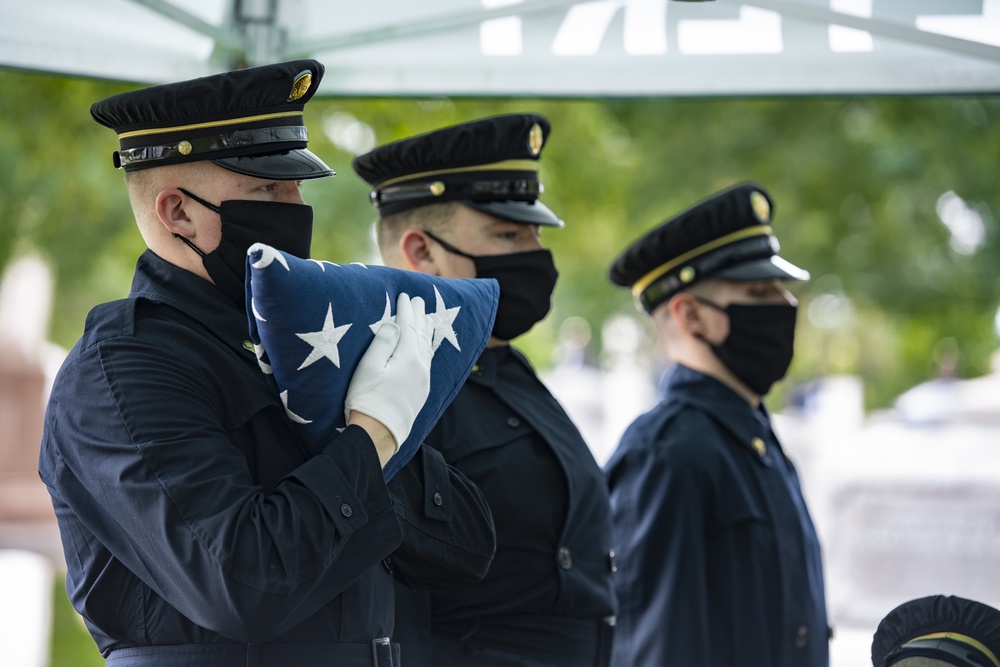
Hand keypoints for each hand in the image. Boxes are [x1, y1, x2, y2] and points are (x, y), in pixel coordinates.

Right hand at [344, 293, 431, 456]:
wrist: (379, 434)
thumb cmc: (368, 398)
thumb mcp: (369, 367)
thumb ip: (383, 342)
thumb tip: (395, 324)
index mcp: (407, 356)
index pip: (408, 326)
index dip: (405, 309)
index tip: (404, 295)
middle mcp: (421, 365)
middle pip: (420, 333)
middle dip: (418, 314)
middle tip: (417, 299)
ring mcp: (424, 378)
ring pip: (427, 346)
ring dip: (425, 329)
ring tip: (425, 316)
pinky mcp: (422, 390)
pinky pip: (428, 359)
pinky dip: (427, 346)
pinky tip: (425, 346)